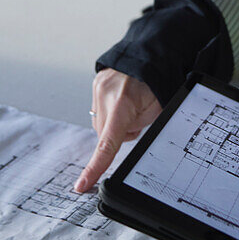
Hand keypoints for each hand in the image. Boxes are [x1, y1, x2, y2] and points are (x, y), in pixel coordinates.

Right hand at [73, 69, 161, 192]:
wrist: (148, 54)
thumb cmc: (156, 82)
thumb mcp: (156, 111)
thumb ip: (137, 129)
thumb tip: (123, 139)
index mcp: (123, 104)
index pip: (107, 145)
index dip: (95, 168)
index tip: (82, 185)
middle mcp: (105, 94)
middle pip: (104, 135)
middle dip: (119, 133)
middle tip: (136, 118)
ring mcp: (97, 88)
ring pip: (100, 124)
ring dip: (114, 122)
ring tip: (129, 105)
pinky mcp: (95, 83)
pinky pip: (99, 109)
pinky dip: (110, 110)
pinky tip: (121, 100)